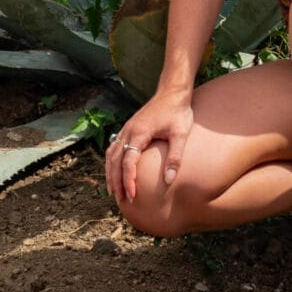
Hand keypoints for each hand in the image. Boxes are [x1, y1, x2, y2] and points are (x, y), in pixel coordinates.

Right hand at [104, 90, 194, 205]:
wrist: (172, 91)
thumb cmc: (178, 111)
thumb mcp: (181, 134)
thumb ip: (175, 157)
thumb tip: (169, 180)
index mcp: (139, 132)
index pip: (128, 161)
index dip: (129, 180)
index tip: (132, 196)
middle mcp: (128, 130)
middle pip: (115, 161)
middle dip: (116, 182)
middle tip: (121, 200)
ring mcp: (127, 128)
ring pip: (112, 154)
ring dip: (111, 173)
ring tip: (114, 191)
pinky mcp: (129, 128)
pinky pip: (114, 147)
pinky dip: (112, 162)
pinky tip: (114, 172)